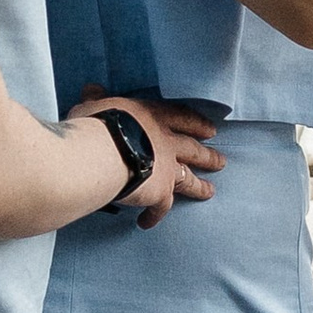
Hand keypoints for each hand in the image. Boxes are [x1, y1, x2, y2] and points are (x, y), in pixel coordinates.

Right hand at [72, 93, 223, 225]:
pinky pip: (161, 207)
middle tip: (220, 161)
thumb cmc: (97, 124)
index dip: (196, 124)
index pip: (181, 118)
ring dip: (200, 186)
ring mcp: (168, 168)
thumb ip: (96, 99)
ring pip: (189, 178)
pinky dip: (154, 215)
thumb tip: (92, 90)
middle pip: (193, 149)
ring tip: (210, 191)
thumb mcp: (94, 106)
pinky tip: (146, 222)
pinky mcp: (160, 193)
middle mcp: (166, 141)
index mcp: (153, 116)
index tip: (210, 130)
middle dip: (208, 156)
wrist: (103, 151)